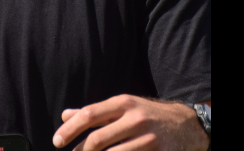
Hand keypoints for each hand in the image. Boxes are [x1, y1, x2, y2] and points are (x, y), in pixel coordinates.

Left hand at [52, 94, 209, 150]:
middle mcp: (134, 118)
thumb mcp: (122, 106)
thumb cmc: (146, 114)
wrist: (186, 124)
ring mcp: (147, 138)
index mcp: (122, 103)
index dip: (70, 129)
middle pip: (98, 139)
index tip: (57, 141)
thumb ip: (95, 112)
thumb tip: (65, 115)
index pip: (90, 115)